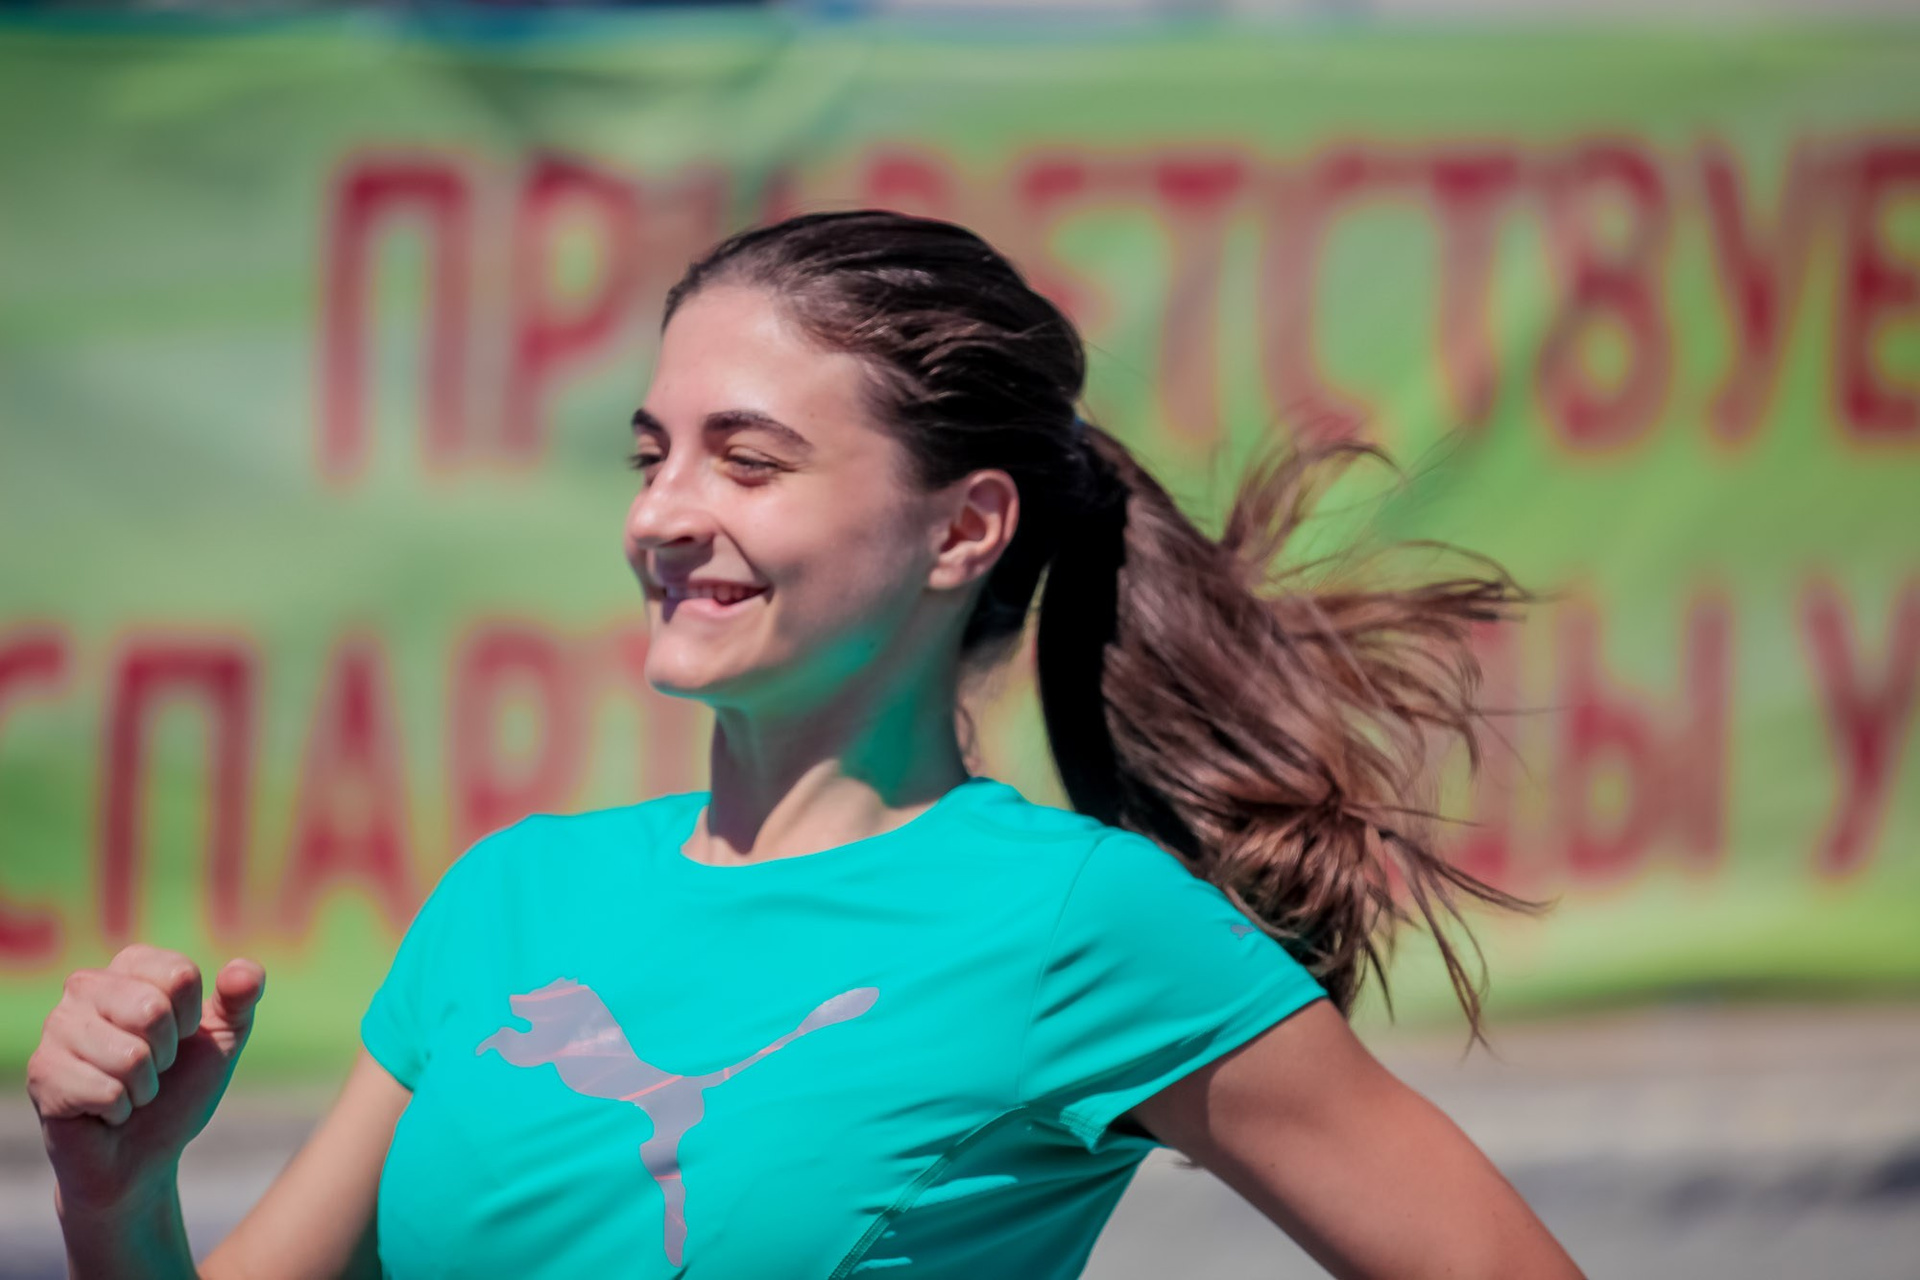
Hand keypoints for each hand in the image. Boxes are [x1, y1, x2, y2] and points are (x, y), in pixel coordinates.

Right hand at [26, 945, 266, 1214]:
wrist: (142, 1154)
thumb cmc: (180, 1087)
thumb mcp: (224, 1039)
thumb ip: (242, 997)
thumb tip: (243, 973)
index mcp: (130, 967)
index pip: (180, 975)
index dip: (192, 1019)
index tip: (181, 1037)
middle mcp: (84, 987)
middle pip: (151, 1010)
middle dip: (167, 1054)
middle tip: (154, 1069)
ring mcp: (56, 1029)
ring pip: (129, 1055)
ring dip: (144, 1086)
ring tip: (129, 1089)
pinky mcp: (42, 1074)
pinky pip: (105, 1090)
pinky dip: (119, 1109)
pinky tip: (104, 1111)